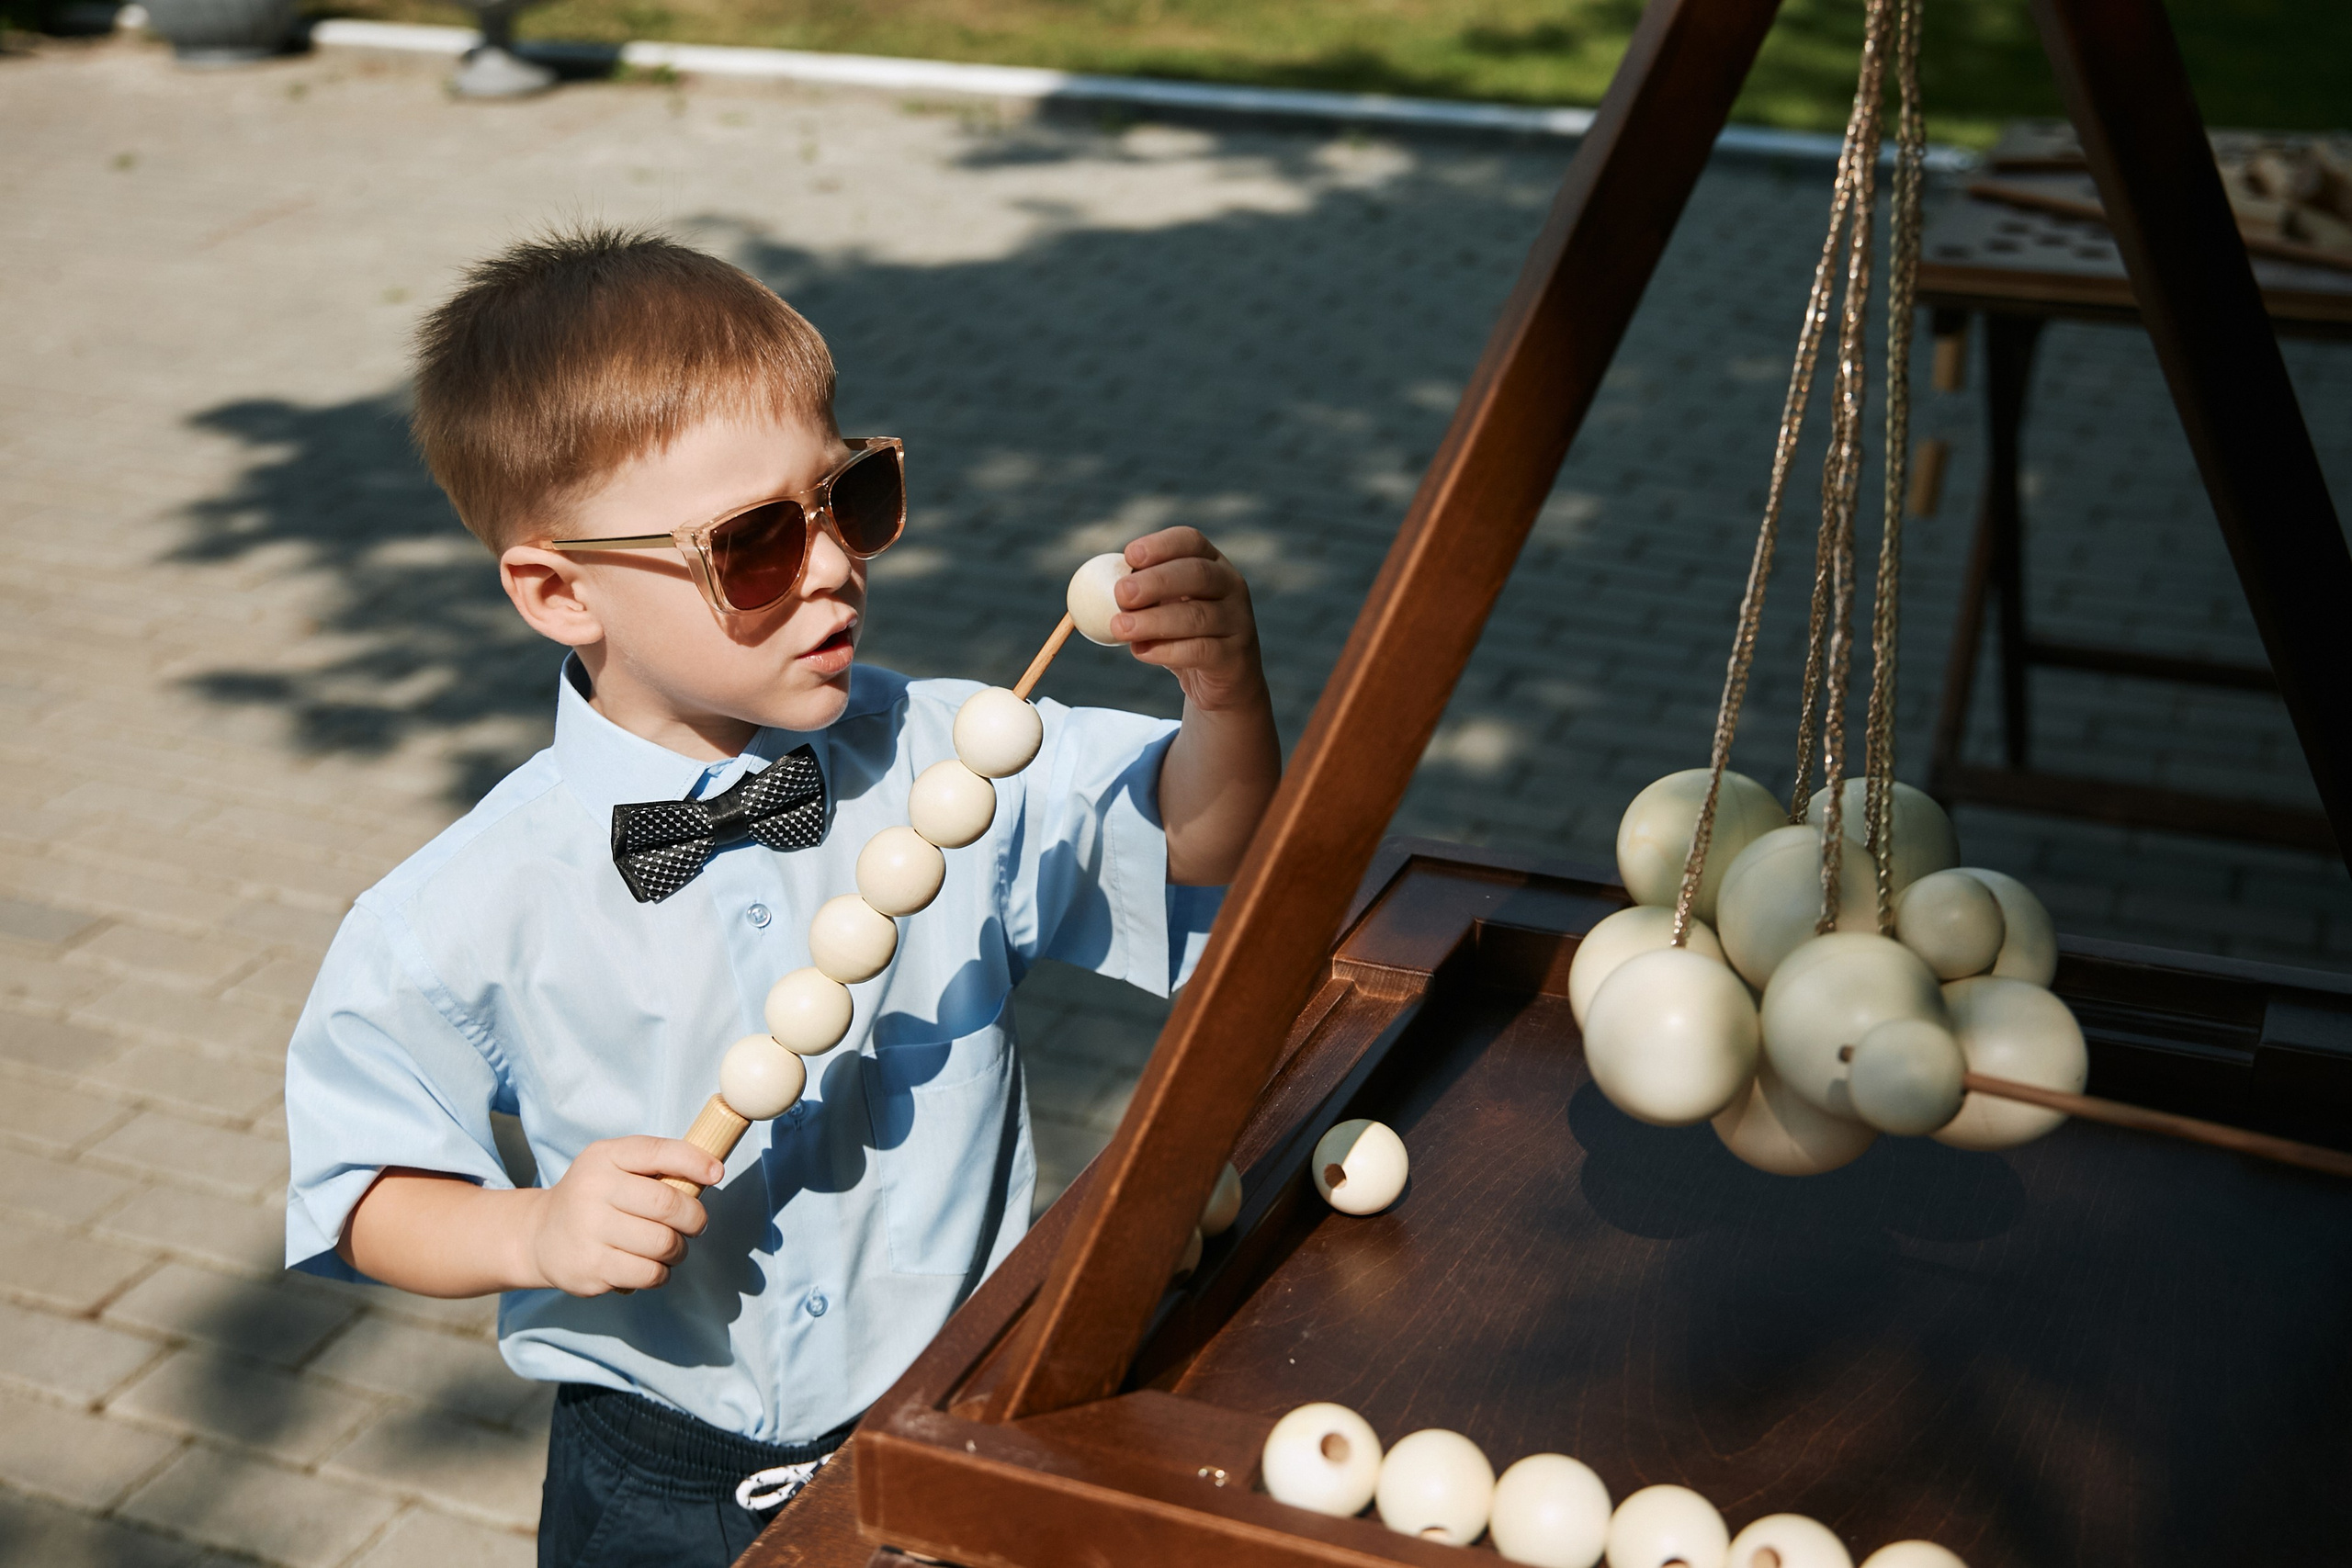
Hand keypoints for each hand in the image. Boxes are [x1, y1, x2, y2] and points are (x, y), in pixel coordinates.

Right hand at [526, 1136, 721, 1295]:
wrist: (539, 1236)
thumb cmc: (593, 1197)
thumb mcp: (613, 1165)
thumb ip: (655, 1165)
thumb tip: (711, 1171)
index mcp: (604, 1157)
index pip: (658, 1152)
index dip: (695, 1161)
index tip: (717, 1173)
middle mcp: (593, 1190)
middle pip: (668, 1205)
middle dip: (695, 1218)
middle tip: (696, 1224)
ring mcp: (589, 1230)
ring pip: (663, 1243)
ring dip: (679, 1249)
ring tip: (672, 1248)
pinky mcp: (591, 1268)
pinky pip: (648, 1273)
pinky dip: (661, 1273)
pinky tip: (652, 1266)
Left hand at [1110, 527, 1268, 713]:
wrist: (1222, 680)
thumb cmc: (1184, 635)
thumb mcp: (1164, 608)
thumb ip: (1141, 595)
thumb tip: (1101, 588)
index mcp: (1212, 563)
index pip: (1191, 542)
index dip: (1160, 545)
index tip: (1128, 556)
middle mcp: (1231, 586)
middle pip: (1197, 574)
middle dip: (1156, 581)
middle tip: (1121, 594)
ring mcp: (1238, 621)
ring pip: (1196, 616)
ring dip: (1153, 621)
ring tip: (1119, 628)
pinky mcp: (1235, 656)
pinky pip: (1200, 650)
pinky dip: (1166, 650)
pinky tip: (1140, 651)